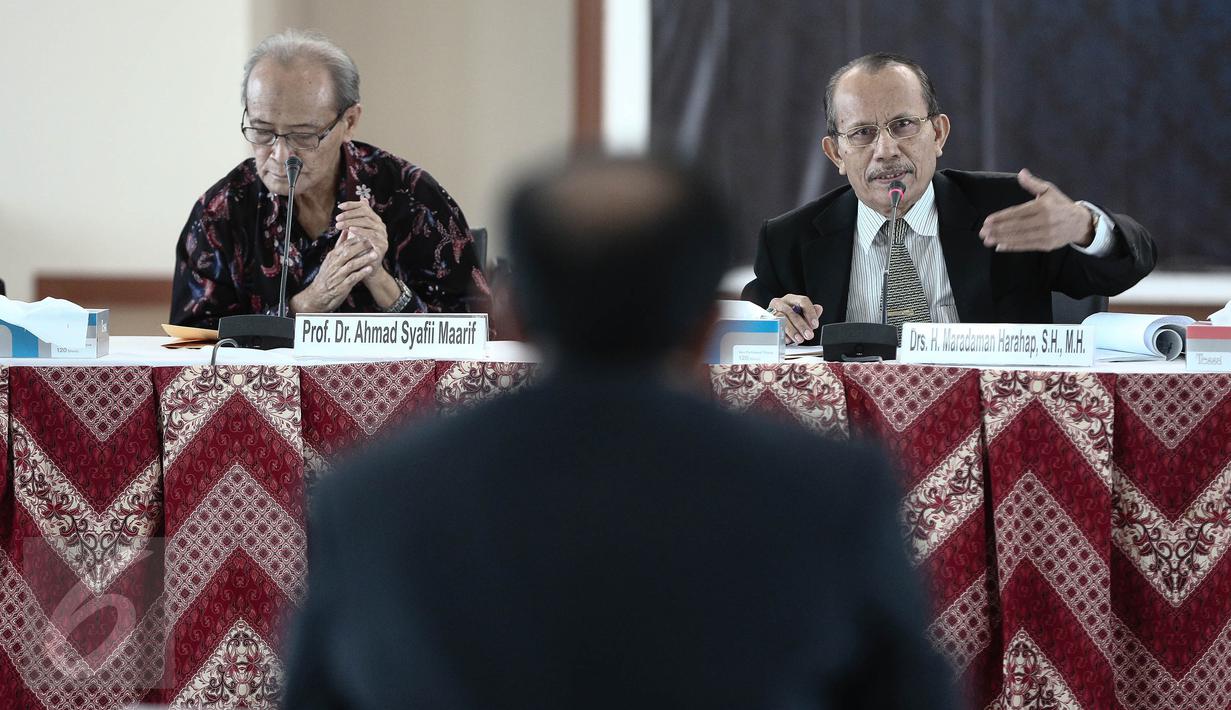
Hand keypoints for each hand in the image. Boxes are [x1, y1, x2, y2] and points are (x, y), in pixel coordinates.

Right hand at [289, 231, 380, 312]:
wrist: (318, 295)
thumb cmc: (328, 274)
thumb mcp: (331, 258)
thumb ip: (340, 244)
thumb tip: (346, 229)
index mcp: (332, 256)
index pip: (344, 244)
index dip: (356, 239)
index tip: (367, 234)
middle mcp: (334, 264)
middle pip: (348, 252)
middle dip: (361, 247)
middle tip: (373, 242)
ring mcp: (337, 275)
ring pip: (351, 265)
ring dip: (364, 259)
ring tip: (375, 255)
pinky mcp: (341, 286)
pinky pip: (352, 278)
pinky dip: (361, 273)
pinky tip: (370, 269)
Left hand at [334, 198, 388, 284]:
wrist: (365, 268)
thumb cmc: (359, 249)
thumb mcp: (356, 230)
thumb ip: (358, 216)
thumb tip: (363, 199)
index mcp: (375, 221)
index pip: (364, 208)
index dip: (352, 205)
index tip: (339, 206)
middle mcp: (380, 226)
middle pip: (366, 214)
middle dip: (350, 214)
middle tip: (337, 218)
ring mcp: (383, 235)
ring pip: (368, 223)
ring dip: (352, 222)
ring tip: (340, 225)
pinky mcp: (382, 245)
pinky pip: (372, 235)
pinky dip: (361, 231)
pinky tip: (351, 230)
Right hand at [768, 294, 822, 344]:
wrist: (772, 322)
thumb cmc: (789, 317)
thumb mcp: (801, 314)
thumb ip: (811, 312)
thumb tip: (818, 308)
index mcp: (791, 299)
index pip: (802, 301)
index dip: (810, 313)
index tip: (815, 324)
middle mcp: (780, 303)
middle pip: (792, 312)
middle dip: (801, 325)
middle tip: (808, 335)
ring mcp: (771, 311)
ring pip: (782, 320)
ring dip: (792, 331)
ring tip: (799, 339)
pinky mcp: (765, 321)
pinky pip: (774, 328)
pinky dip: (782, 335)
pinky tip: (788, 340)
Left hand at [979, 169, 1093, 251]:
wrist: (1080, 223)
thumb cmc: (1060, 205)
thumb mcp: (1049, 190)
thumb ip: (1033, 184)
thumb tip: (1021, 173)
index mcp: (1044, 207)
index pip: (1018, 213)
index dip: (1001, 217)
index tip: (987, 221)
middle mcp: (1045, 221)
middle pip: (1017, 226)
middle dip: (998, 230)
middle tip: (983, 232)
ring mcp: (1047, 234)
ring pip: (1020, 238)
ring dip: (1002, 239)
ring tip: (987, 240)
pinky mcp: (1047, 245)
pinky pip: (1027, 246)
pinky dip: (1012, 247)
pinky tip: (1000, 246)